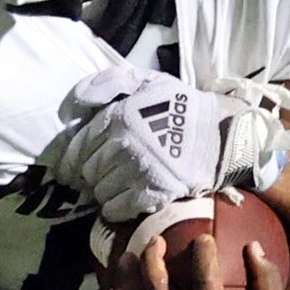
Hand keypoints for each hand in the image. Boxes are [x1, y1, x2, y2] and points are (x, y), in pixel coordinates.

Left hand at [44, 63, 276, 222]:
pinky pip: (118, 209)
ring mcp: (138, 171)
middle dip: (89, 176)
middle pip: (88, 172)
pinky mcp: (153, 193)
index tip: (74, 168)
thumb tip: (70, 109)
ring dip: (102, 192)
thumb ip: (105, 84)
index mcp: (117, 117)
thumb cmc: (179, 106)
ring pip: (100, 191)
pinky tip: (120, 202)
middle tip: (96, 178)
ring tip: (111, 188)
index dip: (71, 161)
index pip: (78, 147)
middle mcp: (123, 145)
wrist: (219, 134)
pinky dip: (114, 208)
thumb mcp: (144, 81)